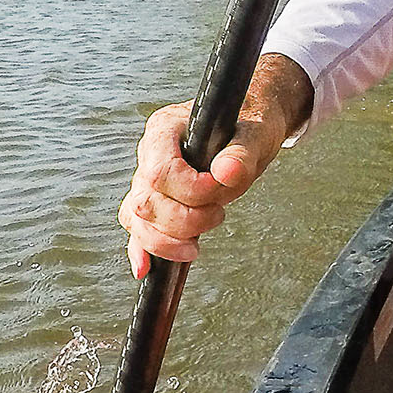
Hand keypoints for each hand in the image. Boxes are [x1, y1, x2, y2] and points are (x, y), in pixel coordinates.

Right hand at [118, 56, 309, 276]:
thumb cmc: (249, 124)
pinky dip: (142, 248)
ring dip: (167, 240)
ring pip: (137, 219)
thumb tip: (228, 173)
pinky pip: (138, 227)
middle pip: (147, 202)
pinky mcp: (156, 201)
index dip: (189, 192)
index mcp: (165, 129)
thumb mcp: (255, 135)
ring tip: (196, 247)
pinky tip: (146, 269)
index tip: (220, 191)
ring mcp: (148, 179)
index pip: (160, 172)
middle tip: (219, 214)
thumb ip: (241, 154)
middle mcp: (149, 154)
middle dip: (183, 221)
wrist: (249, 125)